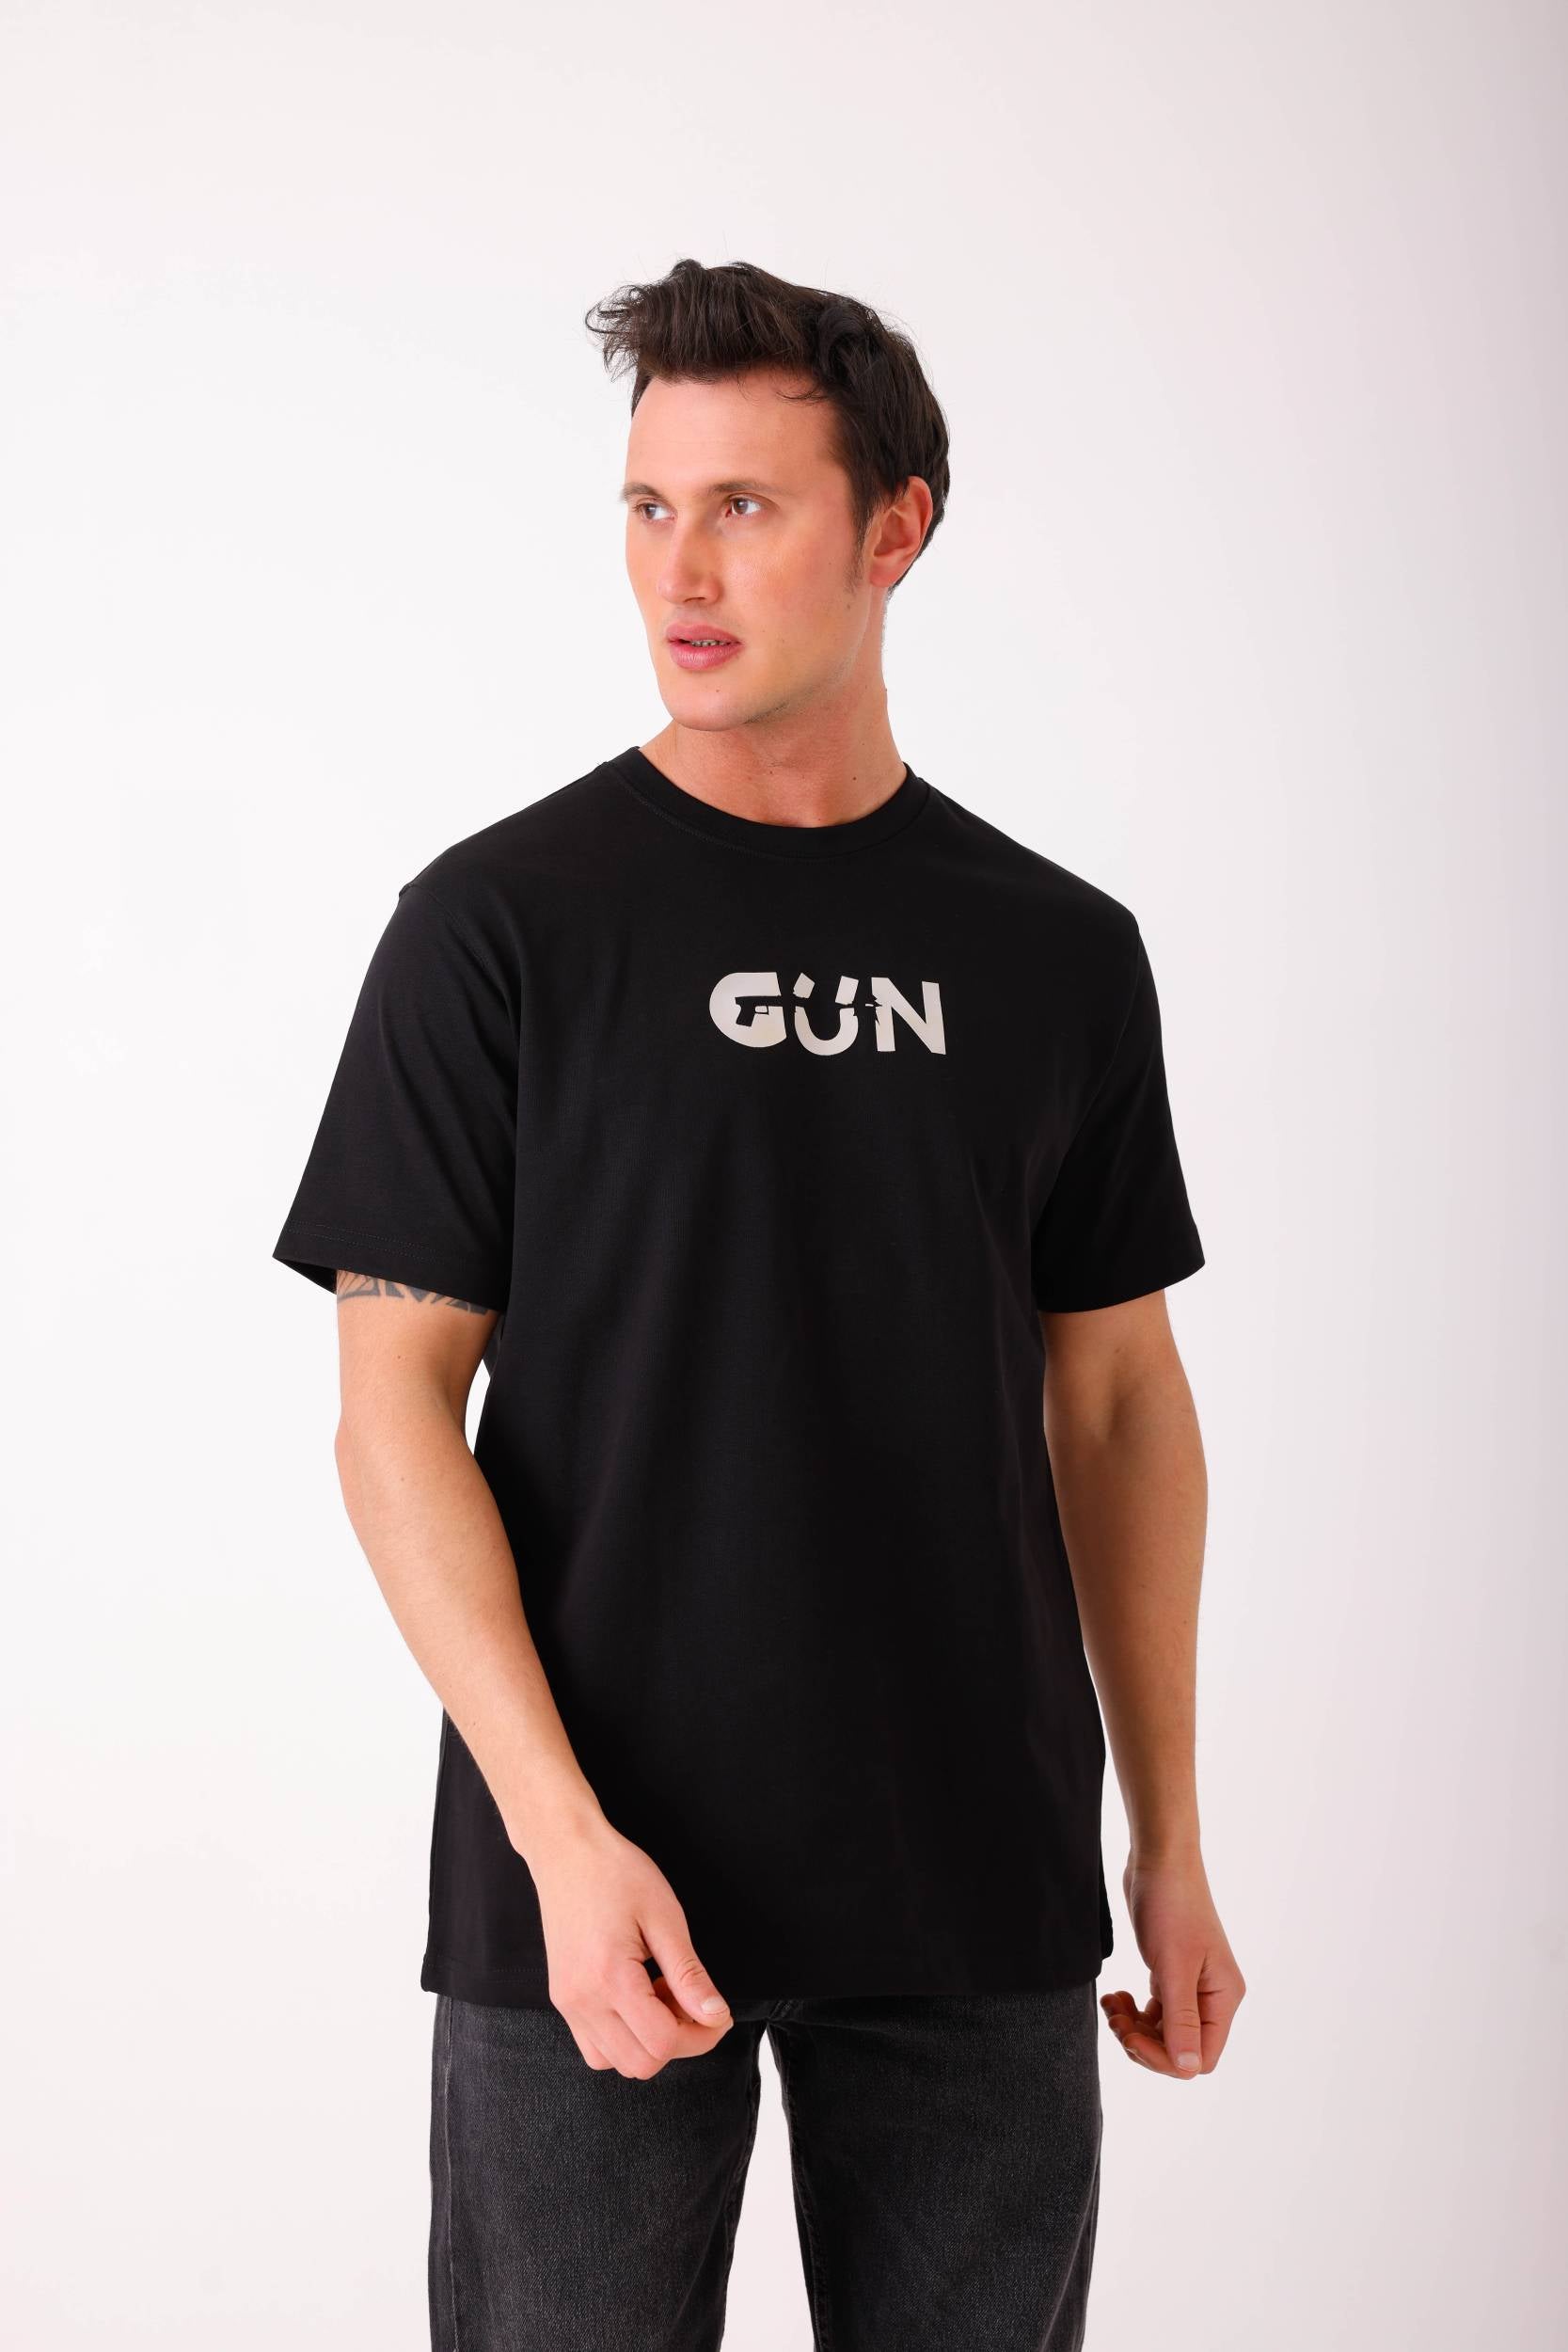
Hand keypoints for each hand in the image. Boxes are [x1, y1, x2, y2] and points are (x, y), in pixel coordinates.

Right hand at [526, 1813, 733, 2075]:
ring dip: (649, 2041)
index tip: (716, 2011)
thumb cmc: (617, 1873)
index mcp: (609, 1978)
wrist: (567, 1851)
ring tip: (661, 1993)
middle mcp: (581, 2001)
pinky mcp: (563, 1999)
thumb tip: (715, 2016)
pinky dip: (623, 2038)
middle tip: (690, 1999)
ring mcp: (567, 2004)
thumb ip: (689, 1975)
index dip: (701, 2035)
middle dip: (678, 2041)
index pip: (663, 2042)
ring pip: (616, 2062)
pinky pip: (595, 2047)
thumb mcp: (665, 1917)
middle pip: (641, 2063)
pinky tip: (638, 1998)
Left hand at [1100, 1846, 1245, 2079]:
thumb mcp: (1173, 1966)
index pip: (1201, 2057)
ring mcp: (1191, 1985)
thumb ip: (1181, 2020)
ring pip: (1163, 2032)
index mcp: (1223, 1998)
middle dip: (1144, 2043)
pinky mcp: (1170, 1973)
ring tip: (1112, 2006)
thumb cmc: (1171, 1906)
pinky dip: (1132, 2012)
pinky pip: (1154, 2011)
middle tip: (1116, 2023)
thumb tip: (1187, 2068)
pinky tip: (1114, 1996)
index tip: (1132, 2040)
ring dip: (1133, 2029)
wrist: (1159, 1860)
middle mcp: (1212, 1997)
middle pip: (1179, 2049)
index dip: (1165, 2059)